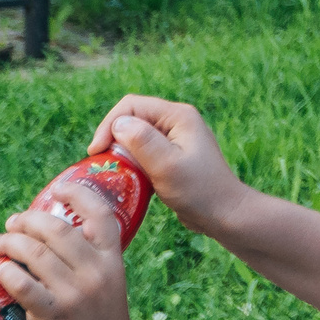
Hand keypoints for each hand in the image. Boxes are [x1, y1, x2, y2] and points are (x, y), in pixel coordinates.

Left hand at [0, 180, 135, 319]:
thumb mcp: (108, 283)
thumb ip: (88, 259)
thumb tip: (49, 232)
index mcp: (112, 260)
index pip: (101, 215)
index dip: (79, 195)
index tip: (59, 189)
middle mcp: (95, 272)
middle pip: (57, 229)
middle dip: (28, 220)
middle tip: (13, 223)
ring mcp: (73, 293)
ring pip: (34, 253)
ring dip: (9, 242)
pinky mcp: (51, 314)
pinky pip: (22, 284)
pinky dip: (6, 272)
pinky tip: (0, 269)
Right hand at [87, 96, 248, 236]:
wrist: (222, 213)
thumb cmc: (198, 190)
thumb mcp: (167, 165)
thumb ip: (143, 141)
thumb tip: (118, 123)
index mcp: (178, 116)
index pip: (132, 106)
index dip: (109, 124)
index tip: (96, 152)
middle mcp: (176, 122)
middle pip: (132, 118)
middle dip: (112, 137)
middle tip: (100, 163)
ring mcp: (175, 138)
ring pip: (136, 135)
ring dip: (120, 151)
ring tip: (109, 170)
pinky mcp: (171, 155)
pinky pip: (143, 151)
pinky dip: (131, 161)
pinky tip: (125, 177)